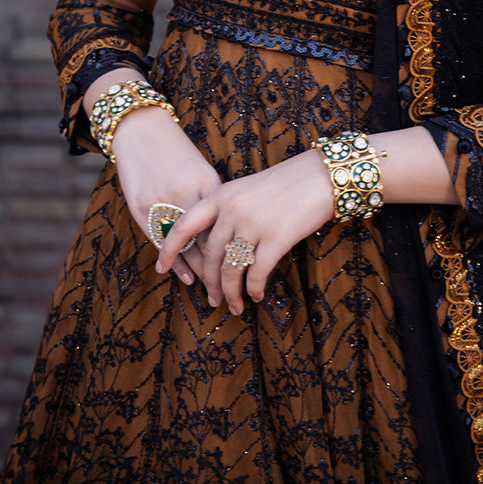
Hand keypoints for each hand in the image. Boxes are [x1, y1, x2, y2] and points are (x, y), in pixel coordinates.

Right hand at [111, 107, 221, 286]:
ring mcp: (162, 202)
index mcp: (208, 184)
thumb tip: (233, 229)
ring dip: (201, 272)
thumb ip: (214, 199)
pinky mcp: (142, 207)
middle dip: (222, 272)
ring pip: (186, 247)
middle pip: (209, 241)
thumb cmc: (176, 153)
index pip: (227, 226)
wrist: (141, 130)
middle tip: (232, 296)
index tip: (248, 272)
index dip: (238, 253)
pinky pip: (162, 241)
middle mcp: (186, 195)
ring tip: (213, 293)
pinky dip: (176, 262)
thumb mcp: (201, 171)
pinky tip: (186, 277)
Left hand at [157, 148, 333, 314]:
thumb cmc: (287, 183)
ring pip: (232, 270)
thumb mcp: (248, 189)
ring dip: (232, 293)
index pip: (184, 225)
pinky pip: (257, 273)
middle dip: (210, 284)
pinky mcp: (276, 238)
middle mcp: (232, 210)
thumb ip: (229, 212)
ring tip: (235, 307)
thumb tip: (217, 247)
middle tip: (212, 301)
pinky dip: (253, 289)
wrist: (320, 176)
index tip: (162, 268)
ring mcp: (253, 224)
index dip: (170, 248)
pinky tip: (256, 295)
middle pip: (211, 256)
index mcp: (221, 195)